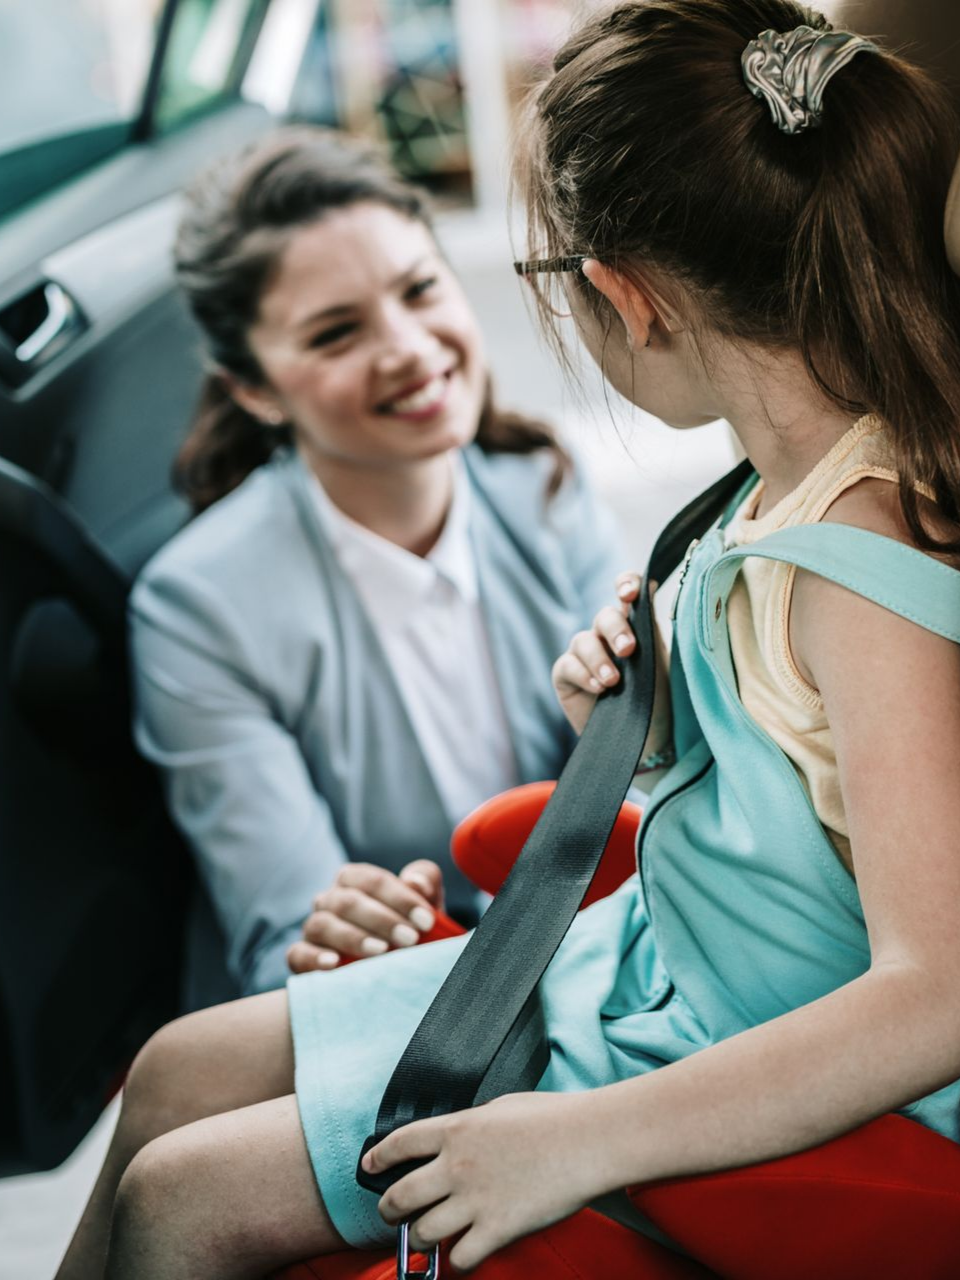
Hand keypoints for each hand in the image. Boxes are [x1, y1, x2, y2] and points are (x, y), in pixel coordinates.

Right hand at [286, 860, 443, 971]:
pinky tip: (334, 964)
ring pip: (322, 924)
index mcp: (354, 879)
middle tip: (410, 938)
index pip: (372, 881)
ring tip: (381, 951)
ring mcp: (313, 927)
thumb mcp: (423, 903)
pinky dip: (314, 958)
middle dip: (382, 920)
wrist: (395, 965)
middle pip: (348, 902)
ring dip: (353, 938)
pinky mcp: (301, 956)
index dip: (401, 899)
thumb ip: (425, 881)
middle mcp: (330, 899)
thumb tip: (415, 883)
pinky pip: (298, 953)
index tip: (427, 921)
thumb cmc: (409, 926)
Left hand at [364, 1093, 604, 1270]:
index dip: (377, 1158)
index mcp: (456, 1130)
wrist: (588, 1140)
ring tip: (426, 1237)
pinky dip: (458, 1260)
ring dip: (420, 1238)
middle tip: (392, 1213)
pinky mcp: (498, 1229)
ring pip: (422, 1233)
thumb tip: (457, 1138)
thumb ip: (470, 1125)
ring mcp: (475, 1200)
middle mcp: (456, 1166)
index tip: (370, 1166)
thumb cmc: (552, 1117)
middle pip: (399, 1196)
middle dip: (388, 1209)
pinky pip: (461, 1258)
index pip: (398, 1144)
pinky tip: (464, 1254)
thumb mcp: (499, 1107)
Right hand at [552, 572, 657, 734]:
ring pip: (583, 640)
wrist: (648, 742)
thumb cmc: (659, 702)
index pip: (627, 592)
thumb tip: (649, 586)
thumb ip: (651, 627)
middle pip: (604, 616)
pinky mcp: (566, 676)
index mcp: (636, 626)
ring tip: (613, 682)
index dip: (625, 584)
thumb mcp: (660, 662)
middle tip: (628, 650)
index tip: (629, 594)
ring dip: (598, 658)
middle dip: (615, 629)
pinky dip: (583, 674)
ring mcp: (585, 655)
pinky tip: (599, 689)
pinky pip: (568, 665)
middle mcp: (608, 636)